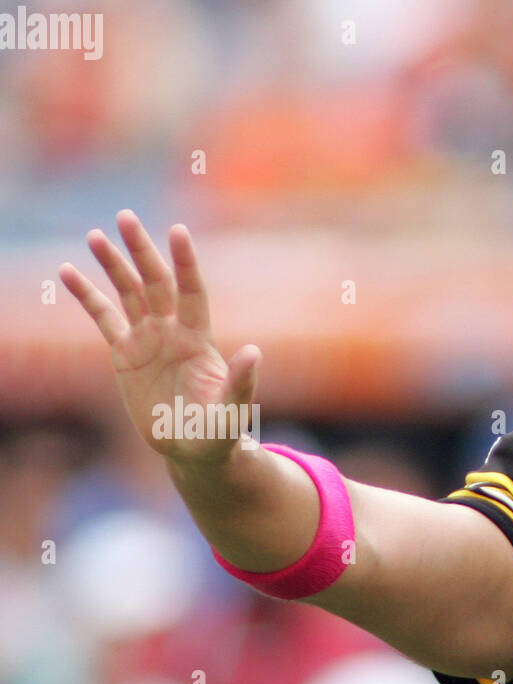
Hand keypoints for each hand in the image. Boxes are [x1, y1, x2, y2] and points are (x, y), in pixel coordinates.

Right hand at [59, 211, 261, 462]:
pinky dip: (87, 296)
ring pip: (128, 293)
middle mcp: (172, 331)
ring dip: (112, 265)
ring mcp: (148, 340)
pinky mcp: (125, 354)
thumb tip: (254, 353)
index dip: (185, 263)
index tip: (178, 231)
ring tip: (94, 235)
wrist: (193, 449)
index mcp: (199, 339)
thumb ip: (241, 381)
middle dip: (141, 250)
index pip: (192, 292)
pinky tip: (68, 272)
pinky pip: (103, 318)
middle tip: (125, 216)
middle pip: (155, 282)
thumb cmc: (219, 431)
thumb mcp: (232, 409)